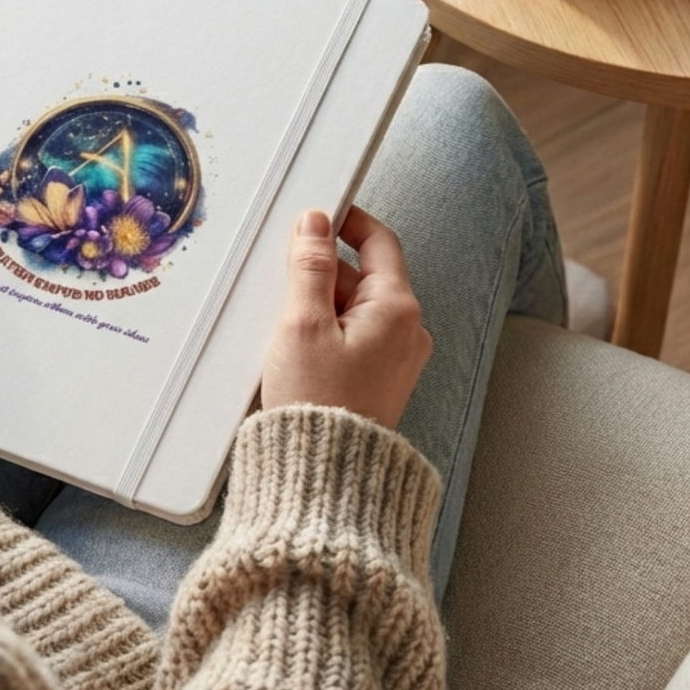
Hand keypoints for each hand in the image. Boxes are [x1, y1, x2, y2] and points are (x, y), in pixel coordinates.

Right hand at [261, 205, 431, 429]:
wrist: (326, 475)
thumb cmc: (318, 402)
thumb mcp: (303, 323)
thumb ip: (310, 266)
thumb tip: (315, 223)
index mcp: (397, 308)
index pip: (379, 241)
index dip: (347, 222)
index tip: (317, 215)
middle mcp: (407, 330)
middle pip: (362, 276)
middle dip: (322, 272)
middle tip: (283, 280)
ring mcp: (396, 357)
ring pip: (354, 308)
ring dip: (321, 306)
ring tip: (286, 326)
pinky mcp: (378, 379)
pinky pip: (353, 337)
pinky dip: (326, 332)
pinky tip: (296, 347)